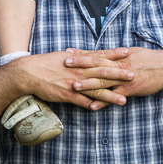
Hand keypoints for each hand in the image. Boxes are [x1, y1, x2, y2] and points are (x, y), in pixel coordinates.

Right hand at [11, 49, 133, 110]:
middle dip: (118, 74)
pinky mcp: (66, 95)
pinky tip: (100, 110)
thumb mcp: (64, 55)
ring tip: (123, 100)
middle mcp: (78, 70)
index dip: (114, 55)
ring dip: (110, 96)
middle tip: (133, 75)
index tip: (127, 53)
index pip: (100, 56)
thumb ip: (77, 56)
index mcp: (79, 59)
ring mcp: (73, 83)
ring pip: (95, 90)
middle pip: (102, 72)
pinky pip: (81, 101)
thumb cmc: (46, 63)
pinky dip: (90, 105)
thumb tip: (87, 53)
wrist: (29, 72)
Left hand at [64, 47, 162, 108]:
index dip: (82, 53)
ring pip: (103, 81)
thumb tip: (104, 54)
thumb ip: (116, 55)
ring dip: (88, 84)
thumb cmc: (149, 59)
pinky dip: (103, 101)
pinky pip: (114, 97)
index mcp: (118, 56)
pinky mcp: (130, 89)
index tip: (68, 52)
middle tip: (64, 64)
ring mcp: (124, 78)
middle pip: (96, 65)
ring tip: (74, 86)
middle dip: (80, 65)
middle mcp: (119, 66)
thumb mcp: (132, 52)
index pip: (96, 54)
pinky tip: (92, 106)